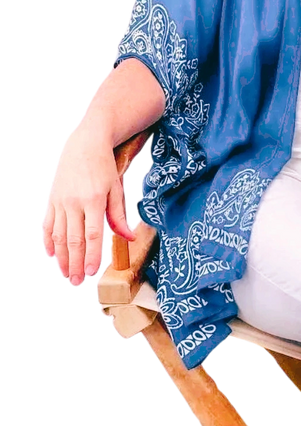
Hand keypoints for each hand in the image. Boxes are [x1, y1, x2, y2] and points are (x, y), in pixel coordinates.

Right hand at [39, 124, 134, 287]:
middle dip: (75, 264)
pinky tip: (51, 256)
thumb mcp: (116, 188)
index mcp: (94, 200)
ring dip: (61, 258)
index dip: (92, 256)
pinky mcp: (50, 199)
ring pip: (57, 236)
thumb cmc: (103, 165)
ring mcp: (59, 201)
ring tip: (65, 275)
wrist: (83, 142)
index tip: (92, 273)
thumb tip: (130, 237)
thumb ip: (119, 215)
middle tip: (77, 283)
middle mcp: (74, 202)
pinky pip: (46, 225)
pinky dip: (47, 242)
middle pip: (73, 240)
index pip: (92, 234)